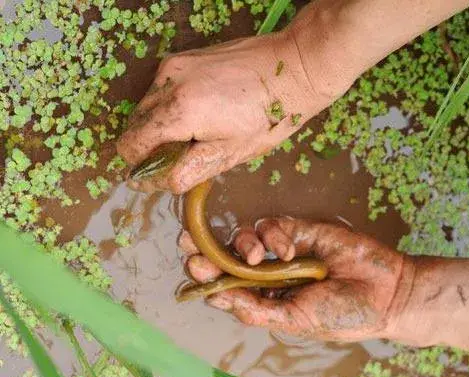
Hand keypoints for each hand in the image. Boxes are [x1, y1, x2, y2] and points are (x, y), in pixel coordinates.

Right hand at [117, 30, 346, 193]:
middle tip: (188, 153)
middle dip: (152, 145)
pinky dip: (170, 105)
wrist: (292, 69)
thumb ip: (185, 171)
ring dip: (161, 125)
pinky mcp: (182, 57)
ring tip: (198, 131)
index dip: (141, 165)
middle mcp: (168, 82)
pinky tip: (202, 111)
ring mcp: (174, 65)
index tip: (162, 171)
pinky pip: (161, 88)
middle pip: (135, 125)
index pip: (131, 145)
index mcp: (179, 111)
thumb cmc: (268, 117)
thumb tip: (151, 183)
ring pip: (146, 106)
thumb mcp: (229, 154)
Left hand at [178, 218, 413, 341]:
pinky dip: (274, 235)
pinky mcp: (299, 229)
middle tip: (188, 244)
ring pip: (244, 238)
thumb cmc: (342, 314)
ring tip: (256, 257)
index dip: (205, 277)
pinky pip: (272, 225)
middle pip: (226, 257)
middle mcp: (268, 274)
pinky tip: (289, 250)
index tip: (191, 269)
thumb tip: (219, 299)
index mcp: (265, 300)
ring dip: (242, 244)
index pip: (225, 286)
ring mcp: (282, 250)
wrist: (385, 292)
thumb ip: (259, 310)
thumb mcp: (296, 320)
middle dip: (206, 250)